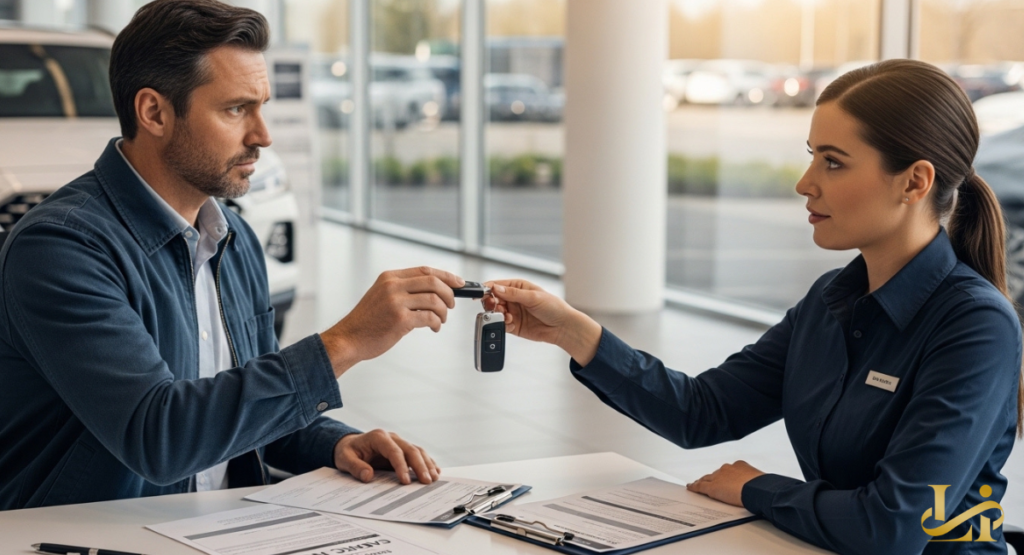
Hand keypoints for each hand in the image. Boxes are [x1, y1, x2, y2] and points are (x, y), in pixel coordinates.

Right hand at [321, 267, 464, 376]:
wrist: (349, 339)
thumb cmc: (367, 322)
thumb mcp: (382, 296)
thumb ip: (404, 291)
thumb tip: (436, 293)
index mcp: (389, 277)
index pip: (425, 270)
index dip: (446, 276)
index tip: (459, 283)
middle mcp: (392, 286)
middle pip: (433, 282)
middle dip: (449, 294)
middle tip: (451, 305)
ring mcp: (395, 302)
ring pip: (434, 299)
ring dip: (443, 311)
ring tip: (441, 320)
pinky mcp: (399, 319)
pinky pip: (429, 317)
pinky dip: (437, 323)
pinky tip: (434, 328)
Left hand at [334, 429, 440, 484]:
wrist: (350, 445)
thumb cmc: (347, 452)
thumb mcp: (344, 459)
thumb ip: (355, 467)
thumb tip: (368, 475)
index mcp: (378, 437)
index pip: (394, 451)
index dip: (401, 466)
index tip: (405, 481)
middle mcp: (392, 437)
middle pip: (411, 450)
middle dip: (420, 466)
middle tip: (426, 481)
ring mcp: (399, 442)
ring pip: (418, 451)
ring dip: (427, 464)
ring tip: (434, 479)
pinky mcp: (403, 450)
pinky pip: (418, 454)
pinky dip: (427, 462)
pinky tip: (435, 471)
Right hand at [482, 279, 602, 365]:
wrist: (563, 327)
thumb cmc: (554, 307)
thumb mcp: (534, 297)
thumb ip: (514, 294)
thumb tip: (496, 288)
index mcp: (518, 287)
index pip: (497, 285)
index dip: (488, 289)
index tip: (483, 294)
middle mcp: (513, 299)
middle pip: (493, 300)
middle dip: (492, 304)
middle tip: (498, 308)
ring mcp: (513, 312)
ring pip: (495, 313)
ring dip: (498, 315)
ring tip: (507, 317)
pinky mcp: (513, 325)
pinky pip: (501, 325)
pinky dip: (503, 325)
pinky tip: (511, 324)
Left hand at [686, 461, 764, 506]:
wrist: (756, 489)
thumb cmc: (763, 486)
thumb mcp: (760, 481)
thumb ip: (756, 482)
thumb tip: (763, 487)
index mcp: (739, 465)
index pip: (729, 470)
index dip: (725, 475)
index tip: (725, 478)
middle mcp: (727, 469)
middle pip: (716, 474)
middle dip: (713, 478)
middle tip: (710, 482)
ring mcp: (718, 477)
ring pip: (707, 479)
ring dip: (703, 481)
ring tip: (697, 484)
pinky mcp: (712, 487)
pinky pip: (700, 486)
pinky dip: (694, 487)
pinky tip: (690, 488)